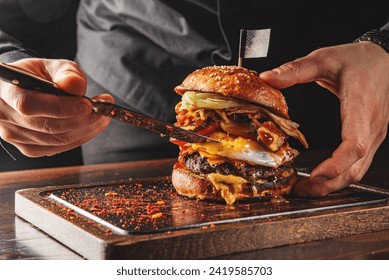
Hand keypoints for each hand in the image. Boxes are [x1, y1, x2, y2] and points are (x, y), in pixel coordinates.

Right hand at [0, 58, 113, 156]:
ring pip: (57, 140)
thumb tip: (75, 86)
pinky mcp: (29, 148)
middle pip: (48, 126)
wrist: (29, 88)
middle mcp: (4, 116)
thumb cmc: (41, 75)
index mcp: (5, 90)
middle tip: (106, 107)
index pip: (29, 105)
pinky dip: (81, 137)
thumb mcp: (54, 66)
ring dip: (87, 128)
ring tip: (104, 114)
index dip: (61, 108)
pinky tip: (93, 125)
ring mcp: (14, 136)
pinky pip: (59, 147)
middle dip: (83, 119)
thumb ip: (66, 73)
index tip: (87, 104)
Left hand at [260, 42, 388, 195]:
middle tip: (300, 189)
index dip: (335, 165)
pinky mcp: (370, 137)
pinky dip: (340, 175)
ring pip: (358, 170)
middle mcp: (371, 125)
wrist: (382, 58)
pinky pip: (358, 164)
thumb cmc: (357, 59)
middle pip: (355, 167)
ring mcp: (374, 134)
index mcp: (360, 105)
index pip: (355, 144)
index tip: (313, 175)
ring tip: (306, 189)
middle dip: (328, 183)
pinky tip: (321, 178)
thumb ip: (295, 69)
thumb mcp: (323, 58)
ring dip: (333, 184)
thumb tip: (267, 77)